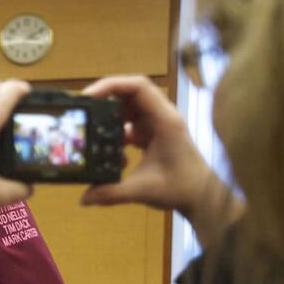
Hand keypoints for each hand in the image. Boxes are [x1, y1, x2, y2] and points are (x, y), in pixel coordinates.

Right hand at [79, 75, 243, 246]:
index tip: (88, 96)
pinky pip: (129, 125)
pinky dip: (115, 134)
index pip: (138, 87)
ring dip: (108, 118)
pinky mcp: (152, 135)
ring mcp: (156, 125)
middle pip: (129, 94)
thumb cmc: (181, 188)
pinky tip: (108, 152)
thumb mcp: (143, 190)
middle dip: (105, 99)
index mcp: (164, 120)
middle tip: (82, 111)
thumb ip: (111, 193)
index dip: (112, 85)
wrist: (201, 196)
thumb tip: (84, 198)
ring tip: (90, 130)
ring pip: (128, 109)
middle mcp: (161, 117)